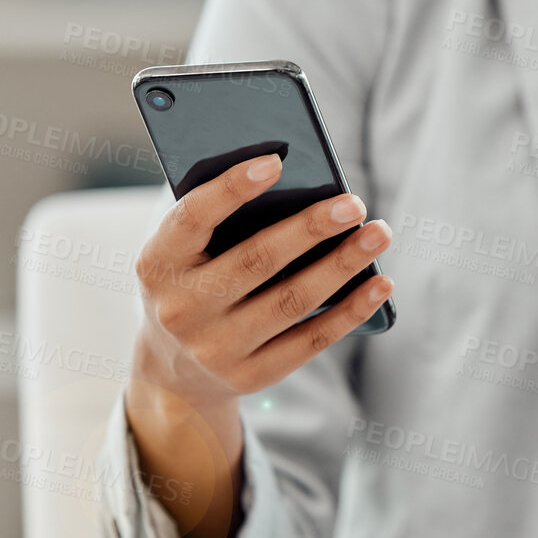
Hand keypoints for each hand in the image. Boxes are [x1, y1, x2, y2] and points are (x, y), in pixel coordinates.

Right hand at [125, 152, 393, 537]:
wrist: (172, 369)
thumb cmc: (193, 283)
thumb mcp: (184, 254)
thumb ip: (220, 221)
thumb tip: (295, 182)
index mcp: (157, 265)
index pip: (192, 219)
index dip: (231, 189)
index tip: (275, 161)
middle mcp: (181, 310)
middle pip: (256, 261)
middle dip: (310, 229)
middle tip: (353, 203)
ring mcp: (215, 349)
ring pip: (291, 301)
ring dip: (342, 265)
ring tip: (378, 233)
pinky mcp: (250, 376)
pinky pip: (310, 340)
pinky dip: (350, 310)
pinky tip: (380, 283)